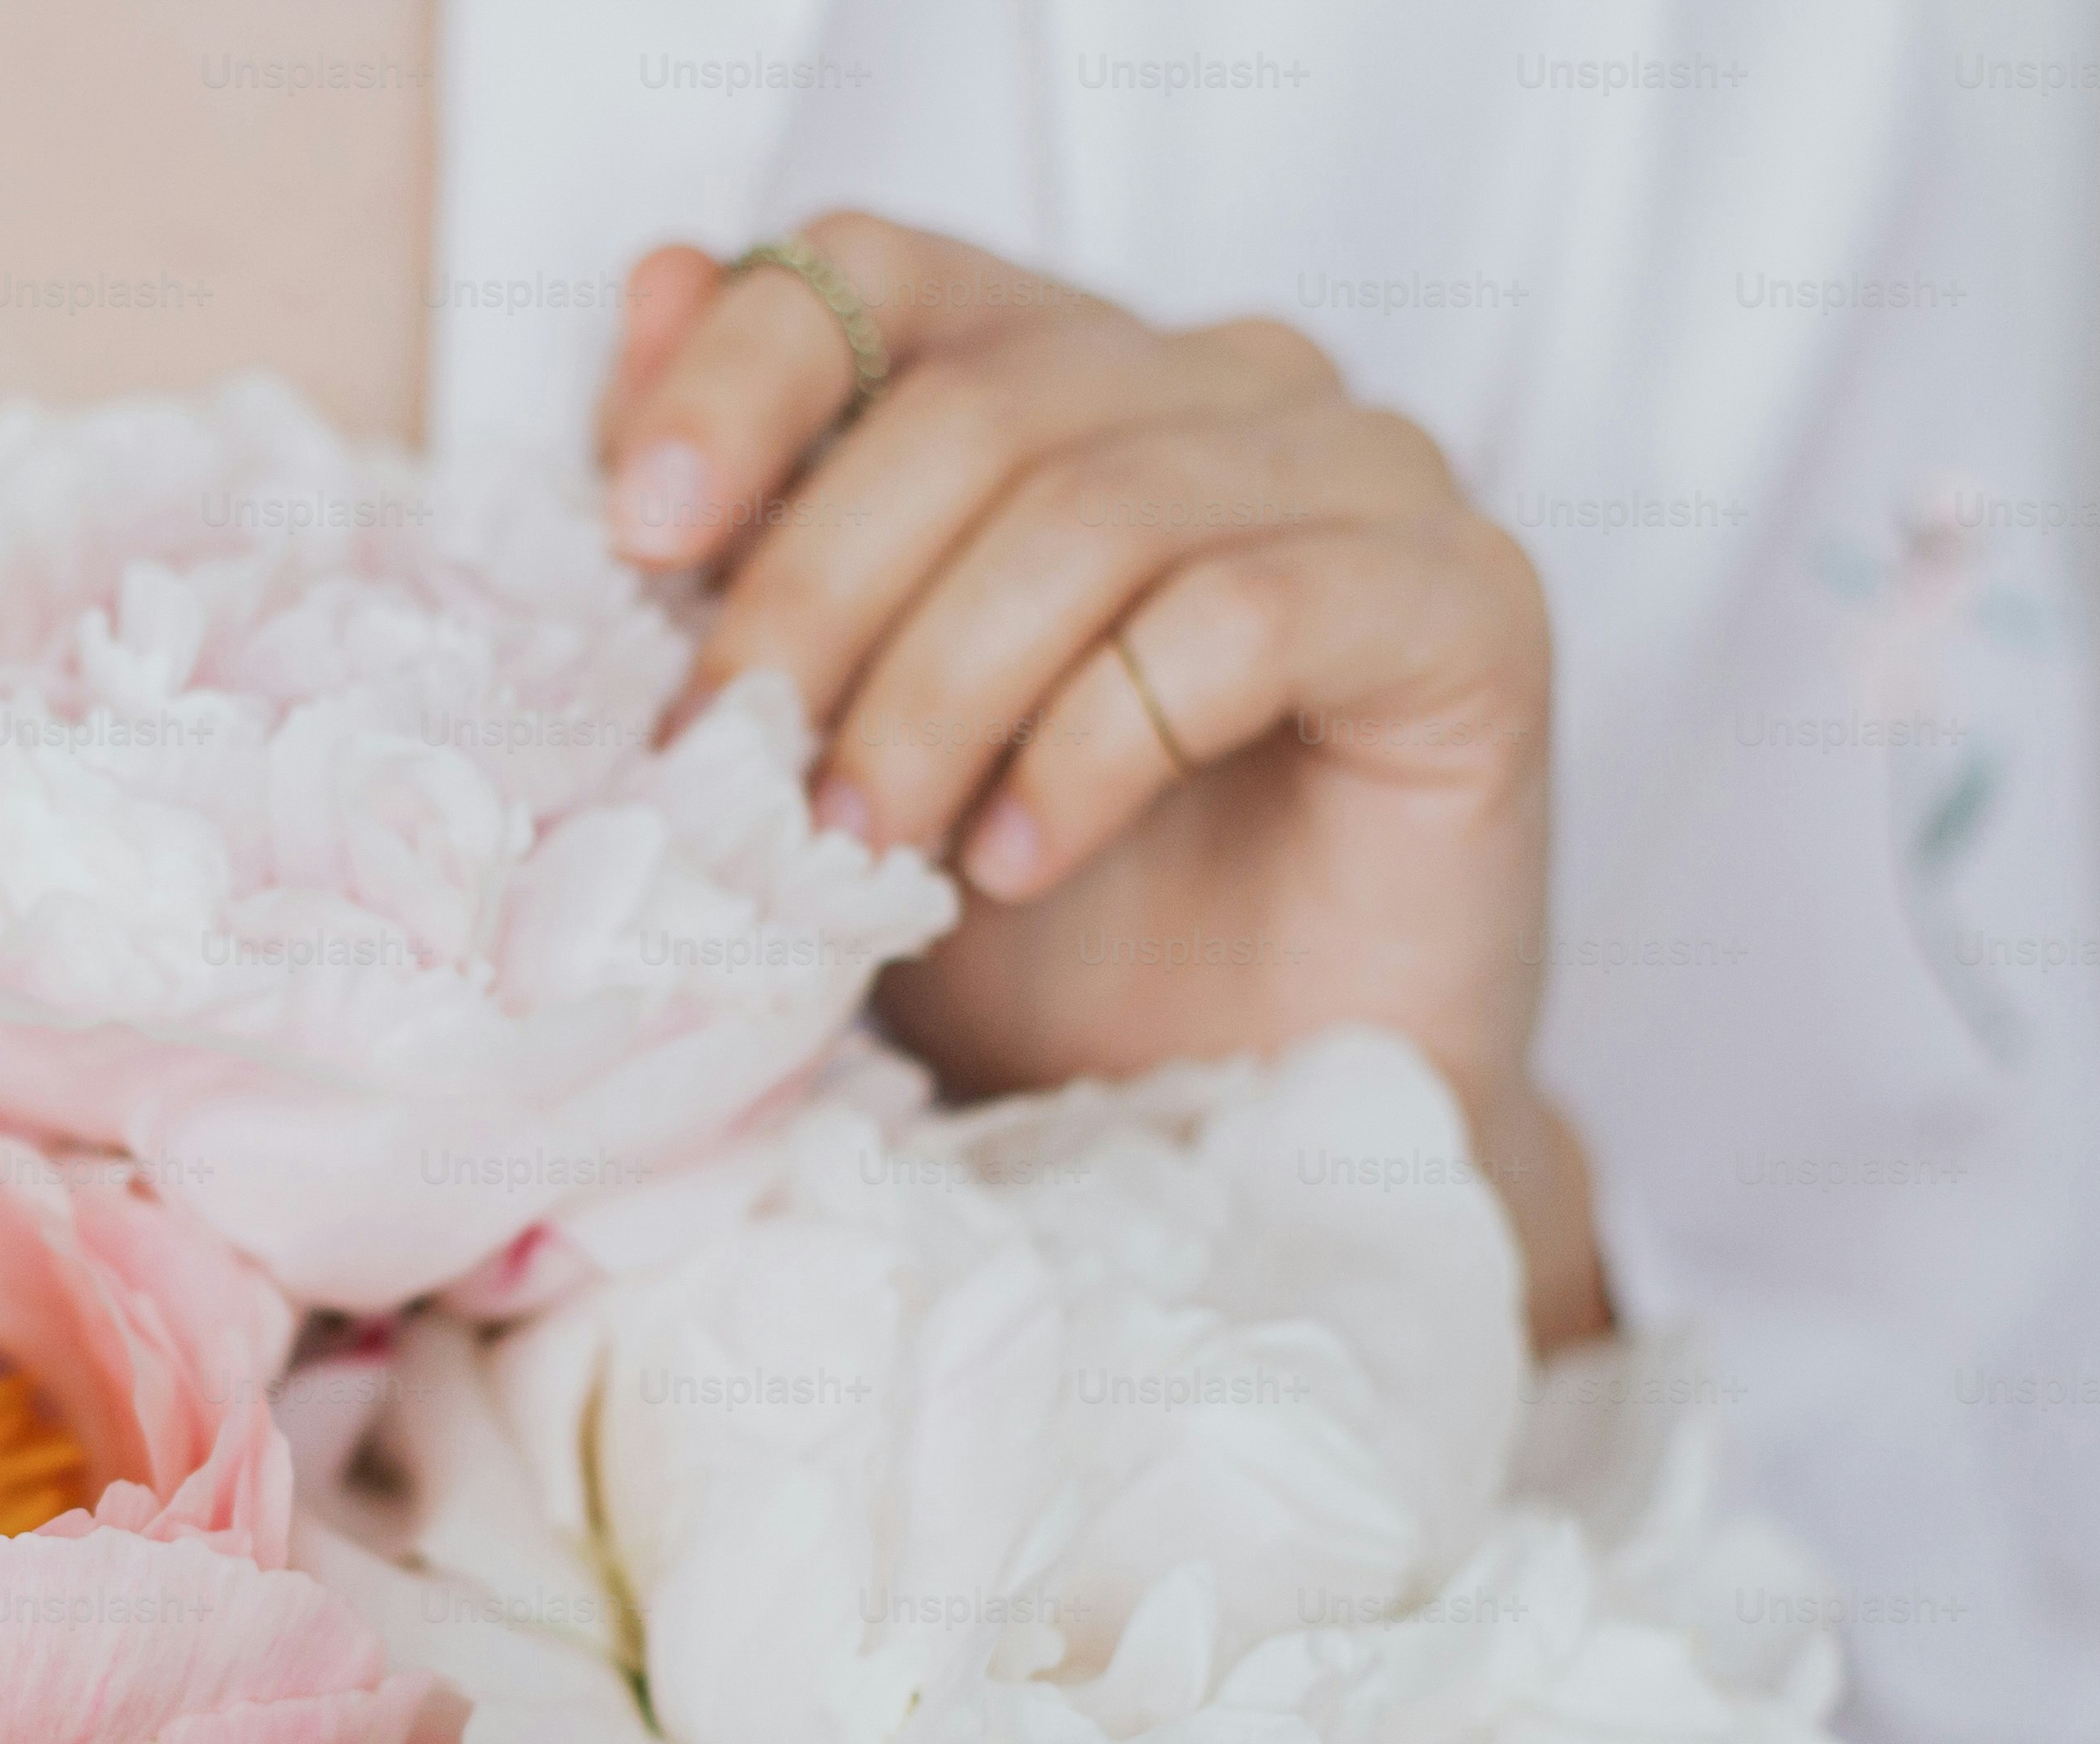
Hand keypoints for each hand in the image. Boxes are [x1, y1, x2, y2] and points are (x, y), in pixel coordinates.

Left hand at [603, 212, 1608, 1345]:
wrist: (1224, 1113)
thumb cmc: (1027, 917)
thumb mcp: (831, 724)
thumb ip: (750, 516)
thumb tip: (655, 282)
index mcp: (1060, 372)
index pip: (880, 272)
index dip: (739, 380)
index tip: (632, 536)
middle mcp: (1224, 385)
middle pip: (972, 406)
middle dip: (815, 604)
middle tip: (737, 781)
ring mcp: (1366, 481)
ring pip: (1097, 509)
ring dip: (937, 697)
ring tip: (868, 854)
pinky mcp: (1467, 608)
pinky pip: (1243, 620)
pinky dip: (1090, 752)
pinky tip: (1017, 864)